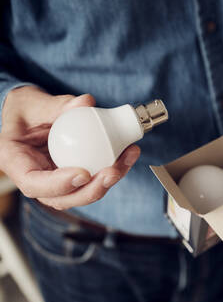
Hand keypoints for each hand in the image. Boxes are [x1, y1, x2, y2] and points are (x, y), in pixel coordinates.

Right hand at [0, 86, 139, 209]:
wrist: (31, 115)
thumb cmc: (26, 110)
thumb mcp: (33, 103)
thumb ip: (57, 105)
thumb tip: (86, 102)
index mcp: (16, 163)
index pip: (34, 183)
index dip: (59, 184)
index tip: (83, 173)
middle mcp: (36, 179)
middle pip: (62, 198)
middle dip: (91, 190)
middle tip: (112, 172)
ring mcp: (56, 182)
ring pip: (82, 193)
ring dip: (109, 180)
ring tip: (128, 158)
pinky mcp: (74, 177)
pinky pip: (94, 180)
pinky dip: (113, 169)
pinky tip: (128, 153)